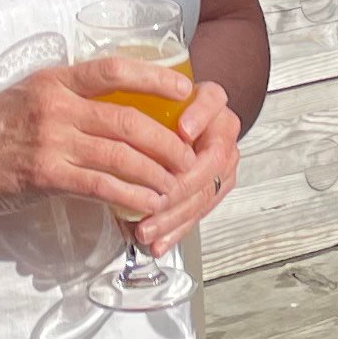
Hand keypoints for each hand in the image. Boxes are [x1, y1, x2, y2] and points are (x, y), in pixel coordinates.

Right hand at [0, 59, 200, 229]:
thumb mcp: (24, 100)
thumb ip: (63, 101)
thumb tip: (109, 111)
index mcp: (52, 80)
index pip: (114, 69)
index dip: (156, 78)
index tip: (185, 91)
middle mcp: (54, 105)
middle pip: (128, 119)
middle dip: (167, 141)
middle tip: (189, 157)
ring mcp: (49, 140)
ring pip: (121, 155)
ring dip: (156, 173)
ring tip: (176, 186)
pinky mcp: (44, 176)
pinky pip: (101, 185)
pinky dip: (131, 195)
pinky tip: (146, 204)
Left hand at [129, 79, 246, 253]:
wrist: (183, 121)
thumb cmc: (163, 108)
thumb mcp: (151, 96)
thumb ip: (144, 101)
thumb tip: (115, 116)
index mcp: (210, 102)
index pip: (211, 103)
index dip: (199, 116)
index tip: (182, 129)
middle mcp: (221, 131)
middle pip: (211, 161)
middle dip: (181, 185)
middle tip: (156, 198)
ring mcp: (222, 162)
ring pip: (204, 193)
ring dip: (175, 215)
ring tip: (147, 228)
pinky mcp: (216, 188)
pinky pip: (199, 212)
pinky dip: (176, 230)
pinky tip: (160, 242)